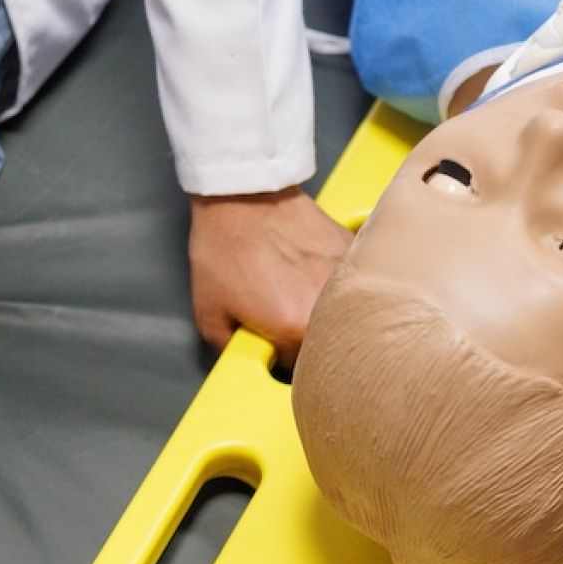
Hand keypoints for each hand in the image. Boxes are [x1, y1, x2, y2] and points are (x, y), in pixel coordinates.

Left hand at [188, 187, 350, 363]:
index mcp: (295, 328)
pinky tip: (311, 270)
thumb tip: (249, 359)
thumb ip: (232, 349)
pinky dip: (338, 283)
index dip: (286, 360)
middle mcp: (329, 306)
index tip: (279, 347)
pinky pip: (352, 282)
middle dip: (310, 338)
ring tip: (298, 289)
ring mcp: (346, 276)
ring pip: (345, 312)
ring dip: (326, 309)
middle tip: (286, 316)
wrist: (242, 195)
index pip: (302, 368)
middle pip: (330, 342)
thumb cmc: (225, 246)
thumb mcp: (209, 313)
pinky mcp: (353, 252)